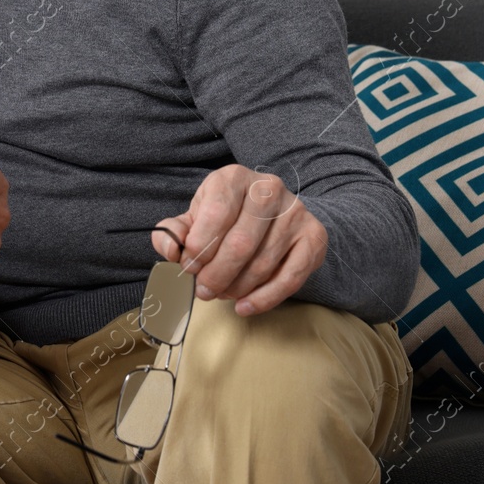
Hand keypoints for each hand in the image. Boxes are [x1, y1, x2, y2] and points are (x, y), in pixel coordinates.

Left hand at [153, 163, 326, 316]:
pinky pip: (290, 277)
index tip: (189, 267)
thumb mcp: (196, 217)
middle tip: (204, 290)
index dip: (199, 247)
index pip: (216, 214)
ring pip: (263, 263)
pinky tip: (244, 306)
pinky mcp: (314, 237)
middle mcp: (269, 188)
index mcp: (234, 178)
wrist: (274, 213)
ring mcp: (295, 212)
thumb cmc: (227, 216)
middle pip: (241, 243)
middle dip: (217, 274)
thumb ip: (174, 231)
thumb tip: (170, 249)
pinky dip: (264, 299)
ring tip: (223, 293)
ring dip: (237, 288)